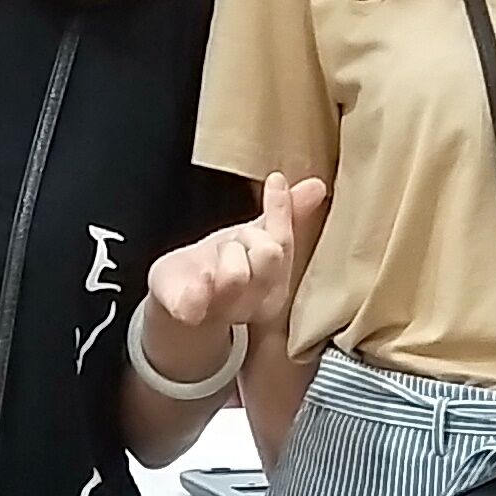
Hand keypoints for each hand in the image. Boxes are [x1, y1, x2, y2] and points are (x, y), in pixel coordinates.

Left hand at [140, 175, 326, 359]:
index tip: (275, 180)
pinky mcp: (184, 314)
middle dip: (249, 235)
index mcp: (273, 289)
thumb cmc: (223, 263)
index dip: (280, 210)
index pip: (285, 245)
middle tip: (233, 241)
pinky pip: (196, 306)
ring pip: (237, 274)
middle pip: (268, 255)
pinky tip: (202, 277)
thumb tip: (318, 185)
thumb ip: (286, 215)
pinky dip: (199, 292)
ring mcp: (218, 311)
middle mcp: (251, 305)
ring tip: (215, 257)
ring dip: (225, 251)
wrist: (177, 295)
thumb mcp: (255, 237)